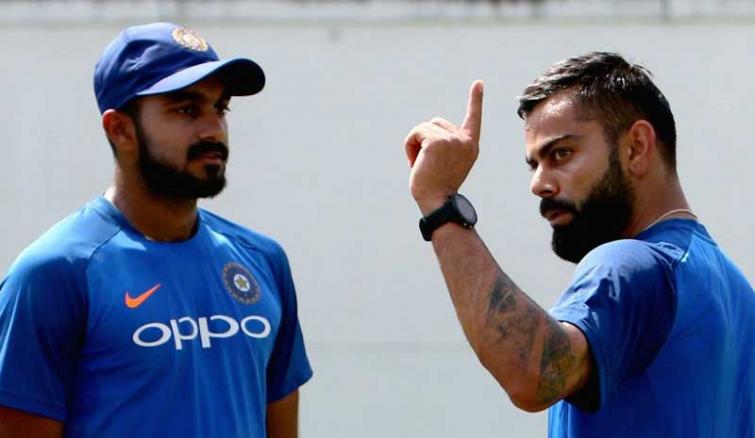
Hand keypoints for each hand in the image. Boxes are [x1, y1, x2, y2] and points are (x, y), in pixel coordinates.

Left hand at [404, 81, 482, 215]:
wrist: (438, 203)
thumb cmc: (438, 188)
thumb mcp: (447, 163)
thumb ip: (445, 146)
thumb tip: (427, 135)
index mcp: (470, 145)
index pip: (474, 118)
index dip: (476, 100)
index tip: (478, 83)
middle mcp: (465, 140)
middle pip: (436, 122)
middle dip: (425, 139)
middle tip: (424, 163)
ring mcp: (452, 139)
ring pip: (423, 128)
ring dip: (415, 144)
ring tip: (419, 164)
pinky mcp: (437, 140)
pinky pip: (416, 133)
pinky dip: (410, 145)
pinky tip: (413, 162)